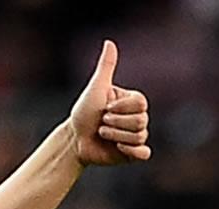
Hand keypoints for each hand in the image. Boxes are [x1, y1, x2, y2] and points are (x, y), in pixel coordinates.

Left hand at [69, 40, 150, 167]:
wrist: (74, 139)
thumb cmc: (84, 112)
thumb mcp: (96, 88)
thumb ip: (106, 67)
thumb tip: (109, 42)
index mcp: (132, 101)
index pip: (141, 104)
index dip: (121, 108)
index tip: (105, 108)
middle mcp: (137, 117)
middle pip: (140, 121)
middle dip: (116, 123)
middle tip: (101, 123)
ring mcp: (135, 136)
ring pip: (139, 136)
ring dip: (115, 136)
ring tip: (102, 134)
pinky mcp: (131, 154)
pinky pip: (143, 154)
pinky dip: (133, 152)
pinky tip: (119, 149)